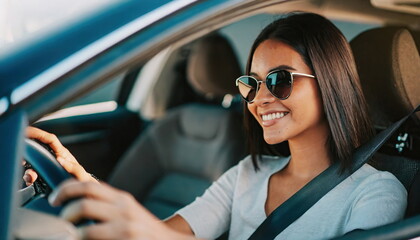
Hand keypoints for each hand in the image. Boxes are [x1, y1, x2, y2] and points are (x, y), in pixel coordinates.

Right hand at [24, 127, 95, 184]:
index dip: (38, 133)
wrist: (80, 191)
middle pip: (37, 151)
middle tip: (23, 161)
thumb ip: (73, 167)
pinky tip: (31, 183)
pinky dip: (29, 179)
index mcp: (62, 153)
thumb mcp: (80, 174)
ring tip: (31, 178)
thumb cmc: (82, 179)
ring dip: (28, 171)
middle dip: (28, 155)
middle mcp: (52, 157)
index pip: (49, 139)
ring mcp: (47, 166)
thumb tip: (59, 160)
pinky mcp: (43, 175)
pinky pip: (32, 175)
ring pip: (32, 164)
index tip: (27, 131)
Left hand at [49, 180, 194, 239]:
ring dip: (73, 233)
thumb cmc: (142, 228)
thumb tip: (76, 198)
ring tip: (73, 235)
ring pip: (85, 228)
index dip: (66, 189)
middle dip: (66, 212)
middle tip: (62, 221)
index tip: (55, 198)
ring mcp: (124, 228)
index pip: (88, 185)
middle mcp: (123, 210)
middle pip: (84, 203)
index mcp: (121, 198)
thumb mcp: (127, 209)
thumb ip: (106, 202)